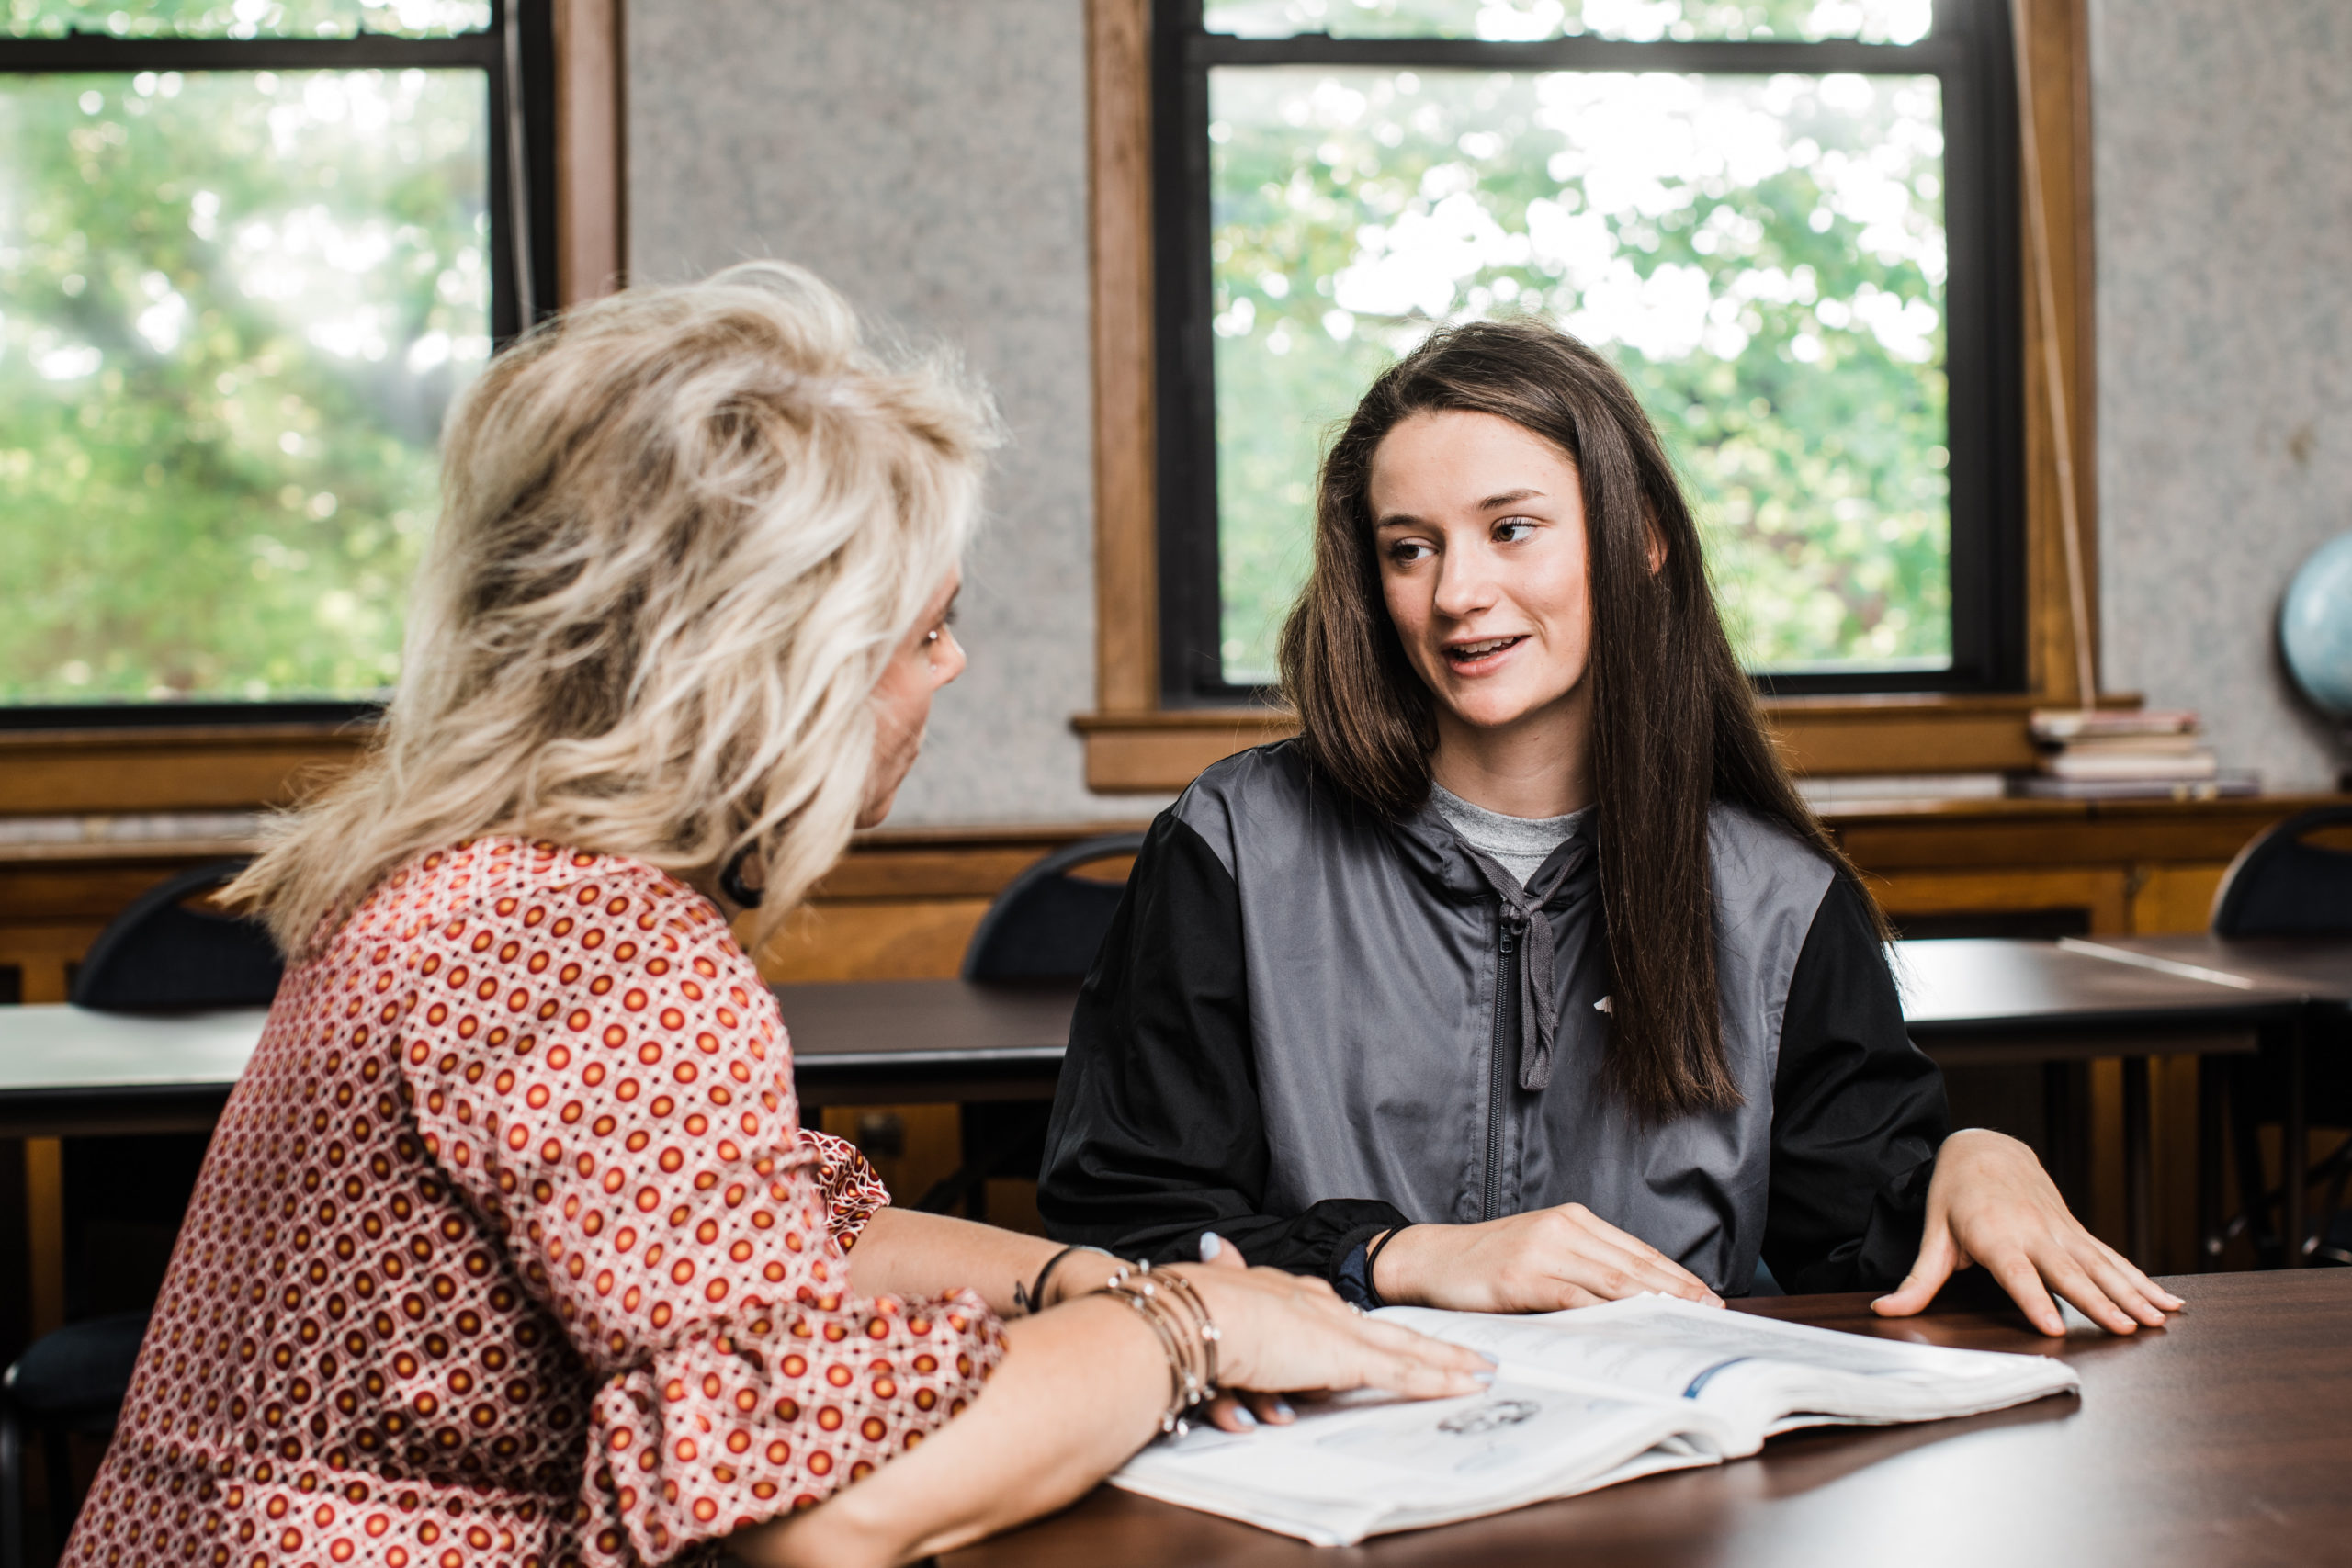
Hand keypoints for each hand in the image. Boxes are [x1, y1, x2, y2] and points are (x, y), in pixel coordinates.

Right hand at [1182, 1233, 1489, 1432]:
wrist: (1194, 1317)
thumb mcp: (1215, 1304)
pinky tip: (1466, 1384)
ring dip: (1447, 1362)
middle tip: (1467, 1353)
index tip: (1396, 1333)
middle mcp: (1320, 1309)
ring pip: (1406, 1348)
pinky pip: (1403, 1372)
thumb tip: (1222, 1271)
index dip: (1375, 1326)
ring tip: (1480, 1371)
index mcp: (1290, 1299)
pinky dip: (1437, 1379)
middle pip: (1388, 1329)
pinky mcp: (1346, 1357)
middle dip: (1430, 1344)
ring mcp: (1336, 1332)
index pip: (1344, 1316)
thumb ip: (1228, 1299)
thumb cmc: (1193, 1316)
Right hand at [1372, 1205, 1723, 1314]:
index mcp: (1572, 1219)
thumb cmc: (1488, 1260)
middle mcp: (1562, 1229)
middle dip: (1676, 1290)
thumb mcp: (1541, 1250)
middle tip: (1709, 1312)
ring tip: (1681, 1321)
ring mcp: (1540, 1251)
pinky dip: (1603, 1312)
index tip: (1706, 1296)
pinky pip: (1571, 1297)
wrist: (1430, 1257)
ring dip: (1651, 1302)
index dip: (1675, 1274)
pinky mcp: (1520, 1276)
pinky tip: (1627, 1325)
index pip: (1636, 1250)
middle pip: (1632, 1264)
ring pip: (1610, 1280)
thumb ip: (1583, 1264)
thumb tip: (1635, 1296)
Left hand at [1871, 1128, 2185, 1335]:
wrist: (1984, 1148)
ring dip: (2133, 1292)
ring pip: (2101, 1265)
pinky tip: (2169, 1302)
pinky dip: (2142, 1279)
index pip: (2015, 1273)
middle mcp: (2033, 1232)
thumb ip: (1918, 1280)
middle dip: (2098, 1301)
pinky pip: (2112, 1257)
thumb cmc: (1953, 1196)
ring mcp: (2060, 1230)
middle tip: (2127, 1328)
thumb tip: (1884, 1311)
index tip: (2054, 1326)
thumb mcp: (1932, 1235)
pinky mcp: (2076, 1230)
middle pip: (2068, 1272)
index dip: (2033, 1298)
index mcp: (1994, 1236)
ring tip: (2160, 1320)